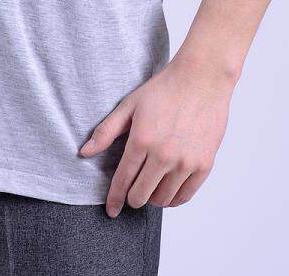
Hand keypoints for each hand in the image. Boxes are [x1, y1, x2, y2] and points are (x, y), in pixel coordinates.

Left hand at [78, 51, 235, 215]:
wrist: (201, 78)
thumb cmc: (164, 89)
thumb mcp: (130, 105)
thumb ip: (106, 131)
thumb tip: (85, 152)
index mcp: (142, 140)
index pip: (123, 180)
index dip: (114, 198)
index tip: (112, 210)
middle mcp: (163, 155)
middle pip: (141, 195)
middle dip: (132, 197)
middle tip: (132, 192)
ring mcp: (185, 161)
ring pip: (163, 199)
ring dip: (153, 198)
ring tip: (150, 186)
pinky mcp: (204, 164)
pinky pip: (185, 196)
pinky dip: (174, 198)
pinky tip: (168, 189)